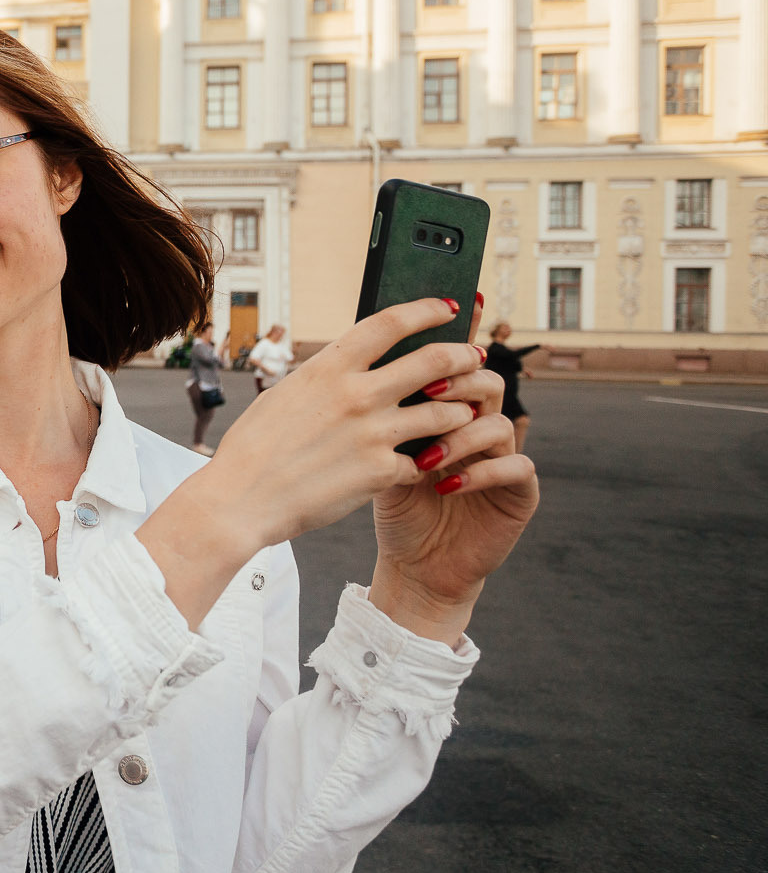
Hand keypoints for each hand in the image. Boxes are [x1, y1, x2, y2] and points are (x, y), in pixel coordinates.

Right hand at [171, 298, 490, 554]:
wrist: (240, 500)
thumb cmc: (253, 447)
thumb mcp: (286, 394)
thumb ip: (326, 377)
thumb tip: (353, 363)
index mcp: (330, 368)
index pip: (391, 322)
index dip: (427, 310)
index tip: (449, 308)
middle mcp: (358, 394)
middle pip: (434, 361)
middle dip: (463, 355)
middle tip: (474, 357)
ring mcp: (374, 434)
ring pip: (446, 412)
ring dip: (463, 410)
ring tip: (466, 411)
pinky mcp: (381, 473)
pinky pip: (423, 462)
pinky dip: (430, 461)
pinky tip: (431, 463)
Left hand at [370, 299, 537, 640]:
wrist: (412, 565)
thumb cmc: (390, 505)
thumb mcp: (374, 453)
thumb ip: (377, 414)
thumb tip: (353, 367)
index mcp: (446, 410)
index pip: (454, 364)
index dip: (459, 335)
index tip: (452, 308)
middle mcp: (478, 427)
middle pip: (486, 381)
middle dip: (458, 382)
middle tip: (426, 392)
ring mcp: (502, 458)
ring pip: (501, 422)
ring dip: (461, 435)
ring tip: (425, 457)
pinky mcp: (519, 493)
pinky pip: (517, 466)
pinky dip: (481, 472)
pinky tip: (446, 485)